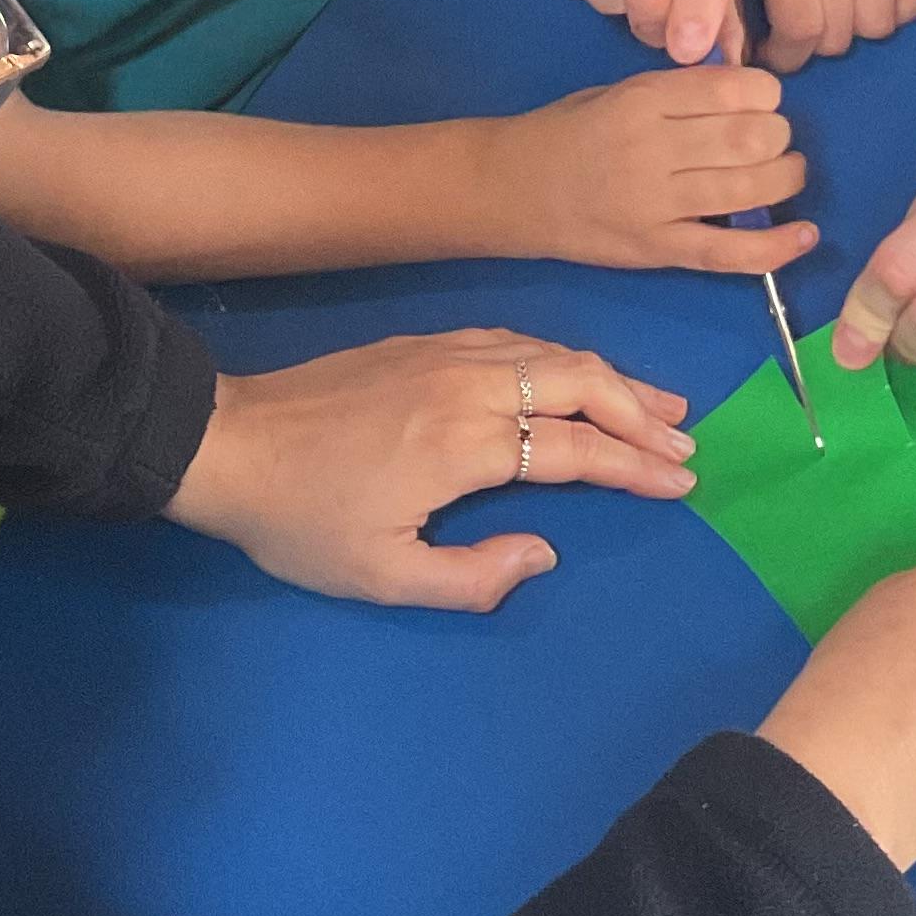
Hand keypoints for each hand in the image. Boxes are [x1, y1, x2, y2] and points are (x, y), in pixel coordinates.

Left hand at [167, 328, 697, 610]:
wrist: (229, 445)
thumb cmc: (302, 521)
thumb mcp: (382, 576)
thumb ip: (471, 577)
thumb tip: (545, 553)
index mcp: (464, 443)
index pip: (574, 449)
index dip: (634, 466)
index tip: (682, 482)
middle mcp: (466, 384)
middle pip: (579, 381)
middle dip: (641, 412)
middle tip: (686, 442)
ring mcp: (444, 354)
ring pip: (552, 352)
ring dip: (612, 377)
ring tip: (659, 405)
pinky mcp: (423, 342)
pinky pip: (515, 338)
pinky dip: (564, 356)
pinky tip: (580, 373)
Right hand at [481, 65, 813, 274]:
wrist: (511, 188)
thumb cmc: (569, 132)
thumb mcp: (619, 91)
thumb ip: (680, 92)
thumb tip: (752, 92)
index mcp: (643, 98)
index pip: (735, 89)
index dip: (767, 95)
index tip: (764, 102)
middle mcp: (652, 147)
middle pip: (751, 137)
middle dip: (779, 137)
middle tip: (773, 141)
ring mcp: (654, 203)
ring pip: (749, 187)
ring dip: (785, 179)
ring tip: (786, 174)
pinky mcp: (656, 250)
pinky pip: (728, 252)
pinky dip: (775, 247)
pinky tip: (805, 234)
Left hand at [740, 0, 915, 70]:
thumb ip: (726, 3)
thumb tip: (733, 63)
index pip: (803, 29)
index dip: (785, 55)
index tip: (771, 49)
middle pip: (841, 32)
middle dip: (813, 43)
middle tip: (795, 24)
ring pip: (881, 20)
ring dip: (854, 26)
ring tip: (829, 8)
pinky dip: (904, 4)